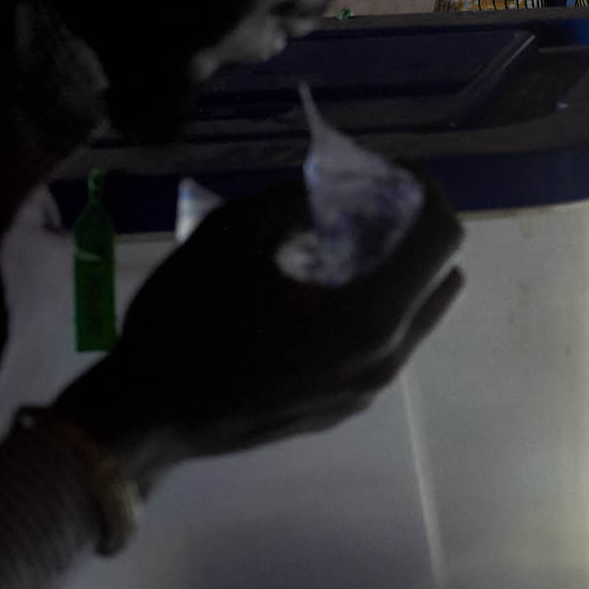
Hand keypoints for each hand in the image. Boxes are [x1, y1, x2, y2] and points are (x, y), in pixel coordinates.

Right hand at [55, 176, 464, 489]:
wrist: (147, 414)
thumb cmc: (187, 319)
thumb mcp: (231, 233)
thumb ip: (294, 201)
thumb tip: (327, 191)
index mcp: (372, 312)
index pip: (442, 235)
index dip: (426, 191)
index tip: (391, 173)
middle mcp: (388, 355)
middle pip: (442, 274)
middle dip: (416, 231)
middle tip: (368, 208)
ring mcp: (370, 389)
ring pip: (419, 315)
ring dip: (399, 273)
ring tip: (344, 249)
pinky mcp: (347, 409)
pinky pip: (387, 347)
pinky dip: (376, 311)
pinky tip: (321, 297)